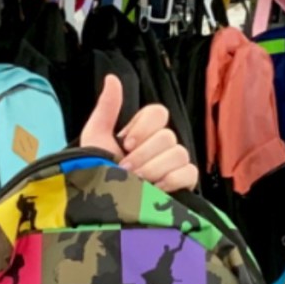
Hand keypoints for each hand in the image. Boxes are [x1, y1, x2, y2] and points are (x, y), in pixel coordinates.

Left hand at [79, 75, 198, 192]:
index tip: (125, 143)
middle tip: (125, 169)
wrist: (102, 205)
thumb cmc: (97, 172)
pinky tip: (154, 189)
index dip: (143, 127)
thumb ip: (106, 109)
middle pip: (167, 136)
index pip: (158, 113)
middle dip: (142, 155)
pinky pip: (189, 172)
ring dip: (153, 169)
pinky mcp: (184, 183)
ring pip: (178, 154)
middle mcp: (161, 145)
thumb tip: (112, 78)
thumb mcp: (95, 139)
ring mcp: (174, 164)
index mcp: (143, 132)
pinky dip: (171, 180)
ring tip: (136, 182)